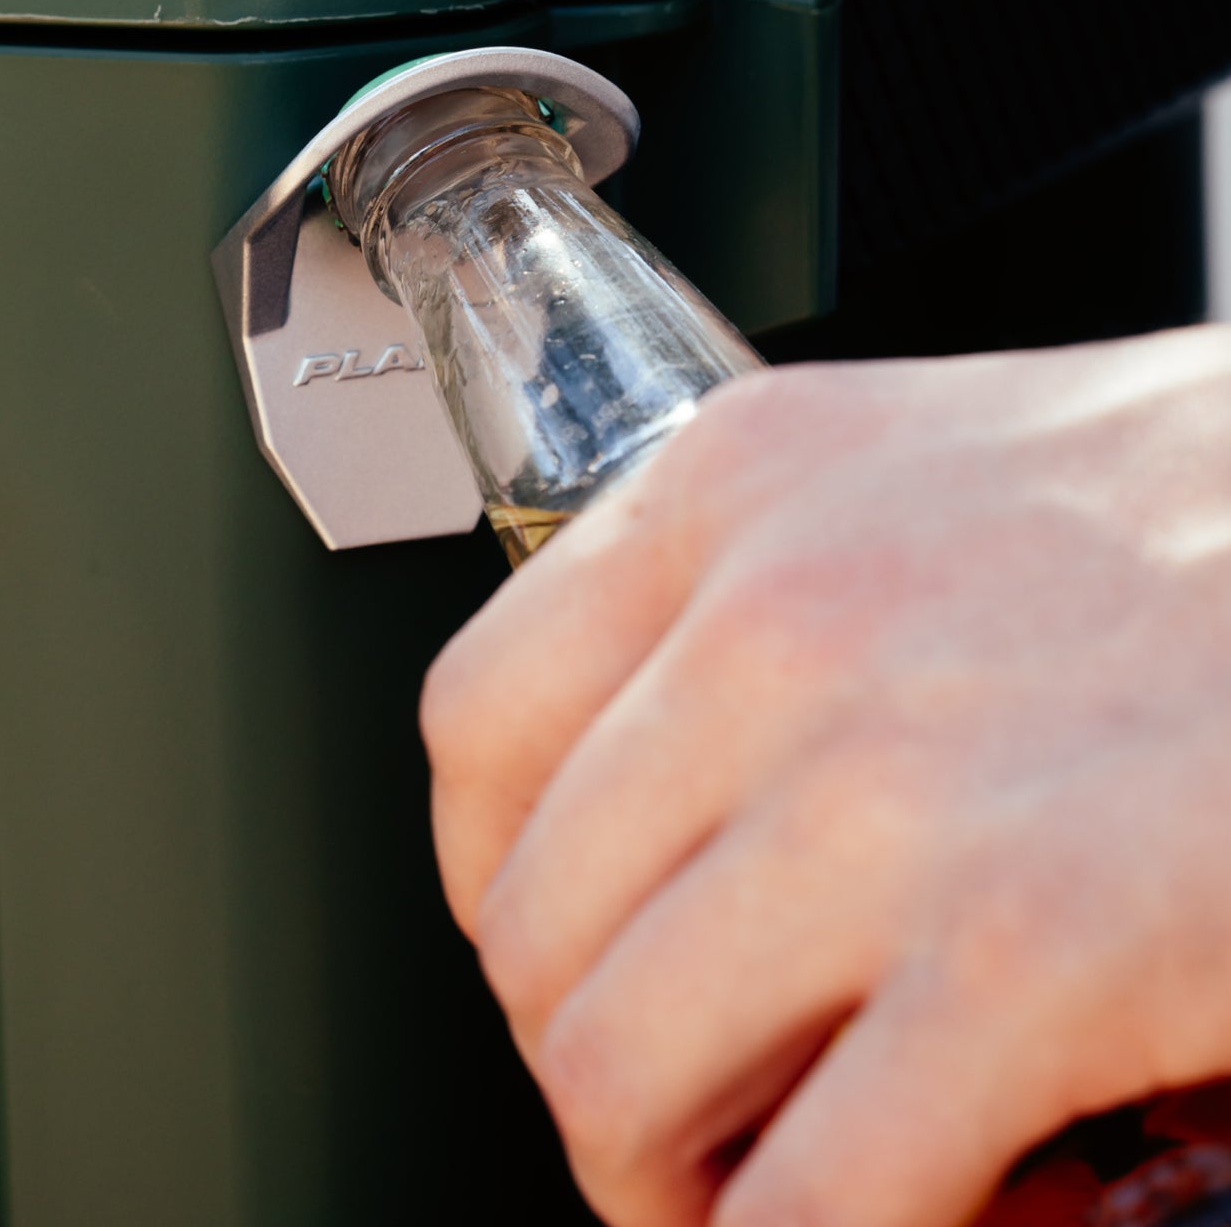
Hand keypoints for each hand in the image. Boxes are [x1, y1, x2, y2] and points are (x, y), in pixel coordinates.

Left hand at [423, 325, 1230, 1226]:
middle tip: (695, 1103)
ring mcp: (887, 782)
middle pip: (533, 923)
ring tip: (782, 1182)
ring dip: (675, 1178)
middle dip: (593, 1054)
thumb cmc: (1202, 507)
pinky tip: (941, 1215)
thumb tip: (662, 794)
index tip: (562, 947)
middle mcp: (775, 617)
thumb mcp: (913, 477)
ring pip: (616, 1071)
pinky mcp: (1035, 946)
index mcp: (730, 489)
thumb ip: (762, 598)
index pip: (472, 726)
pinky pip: (814, 1197)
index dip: (493, 883)